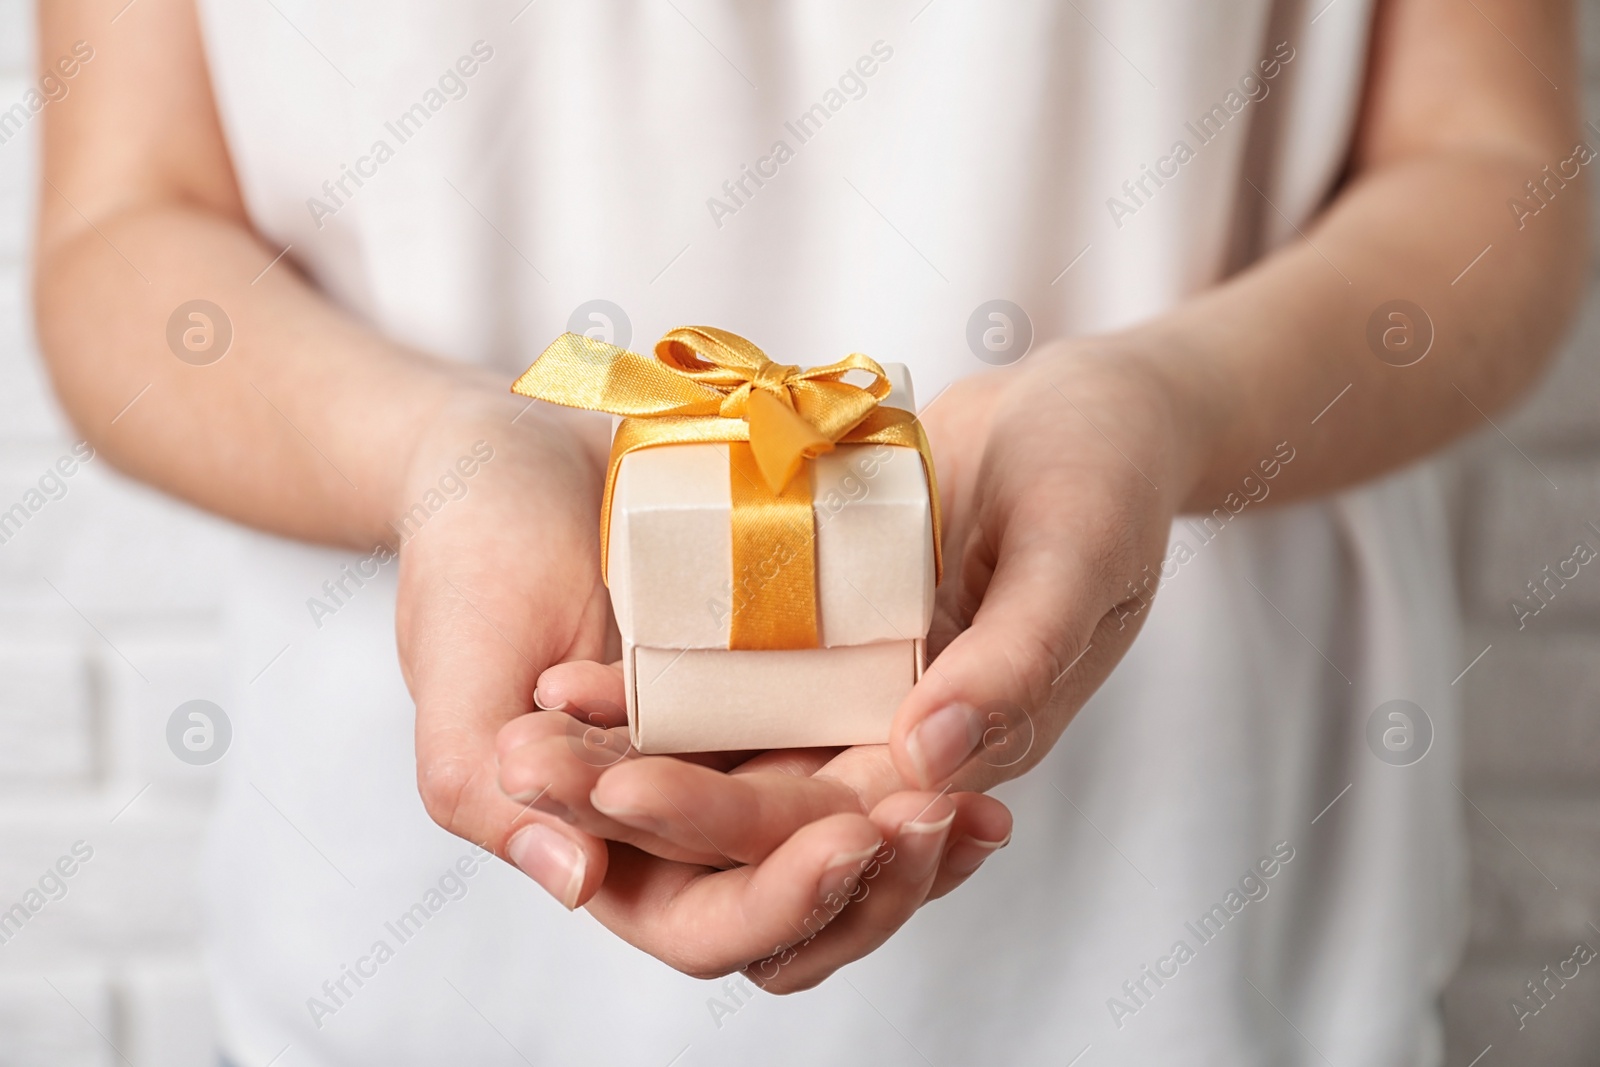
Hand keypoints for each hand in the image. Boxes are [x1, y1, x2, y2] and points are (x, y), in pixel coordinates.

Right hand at [397, 388, 1008, 991]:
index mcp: (602, 838)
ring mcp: (740, 749)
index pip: (701, 924)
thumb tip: (575, 881)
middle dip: (876, 875)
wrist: (516, 450)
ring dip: (913, 833)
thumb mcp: (455, 666)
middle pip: (795, 893)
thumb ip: (481, 785)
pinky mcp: (784, 683)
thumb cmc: (467, 554)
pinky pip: (862, 738)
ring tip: (975, 804)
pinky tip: (972, 721)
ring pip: (843, 830)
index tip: (848, 842)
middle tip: (939, 819)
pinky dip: (917, 749)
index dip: (778, 904)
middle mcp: (683, 813)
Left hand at [502, 338, 1202, 985]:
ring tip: (525, 736)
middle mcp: (903, 741)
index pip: (842, 829)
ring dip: (634, 762)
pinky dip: (658, 692)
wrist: (1089, 408)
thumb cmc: (1108, 474)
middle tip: (534, 772)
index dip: (732, 827)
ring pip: (736, 763)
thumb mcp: (1080, 555)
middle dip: (650, 805)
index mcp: (972, 750)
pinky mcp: (825, 640)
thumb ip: (1016, 659)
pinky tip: (571, 676)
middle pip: (764, 814)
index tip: (624, 793)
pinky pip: (733, 684)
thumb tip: (927, 760)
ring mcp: (858, 692)